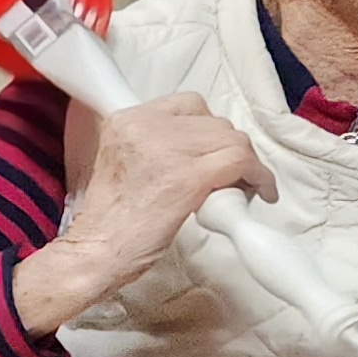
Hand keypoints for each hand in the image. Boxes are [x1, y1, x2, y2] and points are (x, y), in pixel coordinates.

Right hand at [12, 93, 274, 335]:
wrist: (97, 251)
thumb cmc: (111, 218)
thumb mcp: (121, 161)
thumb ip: (153, 144)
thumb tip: (202, 146)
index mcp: (126, 120)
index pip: (189, 105)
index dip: (209, 130)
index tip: (212, 153)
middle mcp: (145, 126)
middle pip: (215, 123)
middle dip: (230, 147)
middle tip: (232, 176)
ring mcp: (168, 150)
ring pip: (233, 140)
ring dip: (247, 163)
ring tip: (242, 188)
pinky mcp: (188, 177)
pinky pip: (241, 162)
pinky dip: (259, 177)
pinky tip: (260, 193)